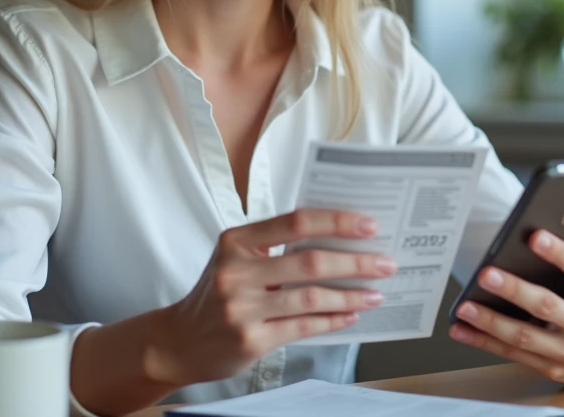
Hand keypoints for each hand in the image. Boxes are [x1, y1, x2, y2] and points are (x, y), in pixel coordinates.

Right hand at [153, 208, 395, 386]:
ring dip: (350, 295)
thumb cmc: (216, 294)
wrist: (178, 341)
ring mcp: (241, 308)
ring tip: (375, 293)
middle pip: (309, 261)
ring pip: (310, 298)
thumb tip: (337, 240)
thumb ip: (275, 246)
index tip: (368, 225)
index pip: (295, 222)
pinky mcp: (250, 339)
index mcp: (236, 240)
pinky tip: (351, 315)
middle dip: (355, 262)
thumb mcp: (235, 258)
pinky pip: (303, 327)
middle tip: (385, 262)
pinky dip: (332, 320)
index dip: (336, 221)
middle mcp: (236, 271)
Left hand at [450, 203, 563, 384]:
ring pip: (526, 336)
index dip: (560, 253)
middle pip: (548, 306)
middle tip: (486, 273)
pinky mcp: (550, 367)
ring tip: (465, 306)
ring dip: (491, 321)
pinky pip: (512, 353)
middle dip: (514, 289)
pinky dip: (484, 341)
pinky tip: (461, 329)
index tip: (534, 236)